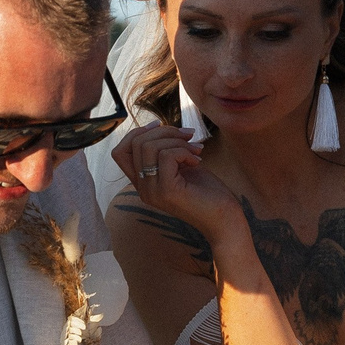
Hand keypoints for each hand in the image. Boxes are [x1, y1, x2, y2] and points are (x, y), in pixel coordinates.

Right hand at [112, 122, 242, 241]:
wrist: (224, 219)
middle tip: (189, 137)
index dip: (136, 133)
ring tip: (196, 150)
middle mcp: (143, 189)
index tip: (160, 125)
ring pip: (150, 147)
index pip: (119, 152)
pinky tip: (197, 161)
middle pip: (136, 144)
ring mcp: (152, 191)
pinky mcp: (166, 191)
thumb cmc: (207, 192)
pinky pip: (166, 156)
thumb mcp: (181, 165)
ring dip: (177, 141)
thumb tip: (158, 126)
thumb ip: (165, 150)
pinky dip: (184, 151)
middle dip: (165, 131)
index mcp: (143, 183)